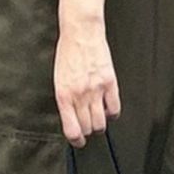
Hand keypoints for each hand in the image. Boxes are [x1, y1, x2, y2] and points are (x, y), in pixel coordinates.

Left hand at [54, 15, 121, 146]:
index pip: (72, 129)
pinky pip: (114, 109)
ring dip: (99, 125)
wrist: (81, 32)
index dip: (76, 140)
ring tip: (97, 118)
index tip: (78, 141)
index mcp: (63, 95)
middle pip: (88, 128)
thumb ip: (65, 98)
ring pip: (101, 123)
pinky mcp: (110, 83)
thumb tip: (71, 116)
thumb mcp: (58, 78)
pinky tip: (107, 109)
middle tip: (87, 127)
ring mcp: (96, 90)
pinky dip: (112, 113)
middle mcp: (80, 95)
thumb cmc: (67, 52)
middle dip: (87, 131)